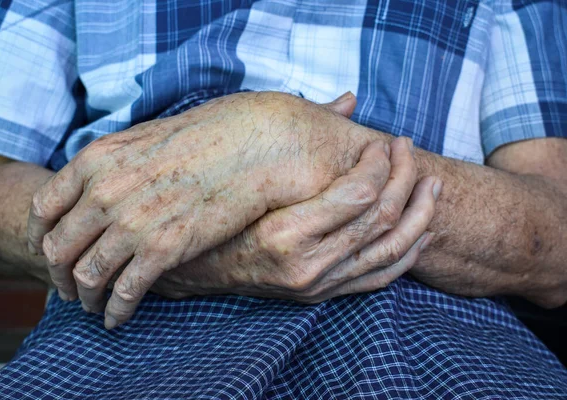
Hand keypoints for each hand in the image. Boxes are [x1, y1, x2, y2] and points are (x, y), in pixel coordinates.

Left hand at [27, 92, 375, 327]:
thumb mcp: (146, 139)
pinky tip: (118, 318)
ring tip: (94, 307)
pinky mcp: (163, 248)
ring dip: (85, 298)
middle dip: (59, 276)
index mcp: (97, 160)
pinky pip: (125, 291)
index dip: (40, 239)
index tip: (47, 254)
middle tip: (69, 290)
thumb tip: (98, 188)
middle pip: (59, 248)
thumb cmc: (206, 138)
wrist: (251, 145)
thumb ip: (113, 164)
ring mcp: (133, 221)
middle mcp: (105, 191)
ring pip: (88, 275)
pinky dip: (115, 310)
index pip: (45, 208)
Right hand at [153, 137, 439, 301]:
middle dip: (404, 178)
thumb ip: (305, 138)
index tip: (380, 142)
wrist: (195, 270)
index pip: (357, 195)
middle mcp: (305, 266)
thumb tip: (348, 99)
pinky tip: (423, 228)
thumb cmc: (219, 215)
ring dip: (419, 214)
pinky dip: (409, 252)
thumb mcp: (254, 178)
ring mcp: (317, 285)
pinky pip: (381, 277)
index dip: (379, 163)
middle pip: (380, 219)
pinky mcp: (323, 294)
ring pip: (391, 250)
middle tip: (407, 150)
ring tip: (431, 184)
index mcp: (283, 233)